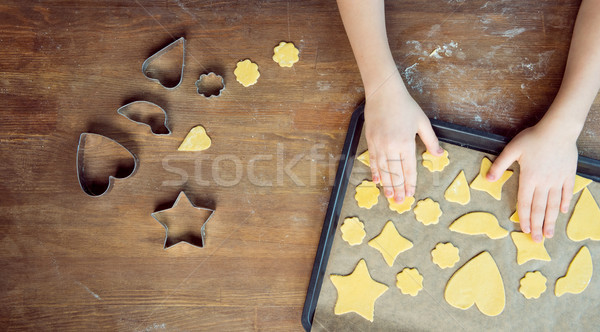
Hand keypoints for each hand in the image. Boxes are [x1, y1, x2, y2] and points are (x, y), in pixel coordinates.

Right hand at [364, 71, 442, 202]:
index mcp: (406, 143)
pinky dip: (375, 172)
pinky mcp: (370, 141)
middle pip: (395, 173)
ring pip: (383, 170)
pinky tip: (377, 181)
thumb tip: (439, 155)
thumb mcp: (422, 122)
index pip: (409, 169)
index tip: (410, 193)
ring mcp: (379, 145)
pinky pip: (373, 160)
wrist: (383, 93)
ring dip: (386, 184)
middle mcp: (391, 147)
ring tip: (388, 196)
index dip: (410, 183)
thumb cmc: (405, 106)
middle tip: (399, 201)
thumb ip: (430, 141)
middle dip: (398, 188)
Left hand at [487, 120, 577, 241]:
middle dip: (537, 226)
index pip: (524, 203)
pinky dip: (564, 203)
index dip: (523, 218)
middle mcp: (544, 183)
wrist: (559, 129)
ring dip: (551, 220)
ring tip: (550, 234)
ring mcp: (557, 180)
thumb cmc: (533, 138)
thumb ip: (499, 165)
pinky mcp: (568, 174)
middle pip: (539, 208)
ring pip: (553, 204)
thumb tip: (487, 179)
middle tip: (537, 240)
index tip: (524, 230)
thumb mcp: (512, 149)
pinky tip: (562, 212)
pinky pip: (566, 192)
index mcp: (529, 178)